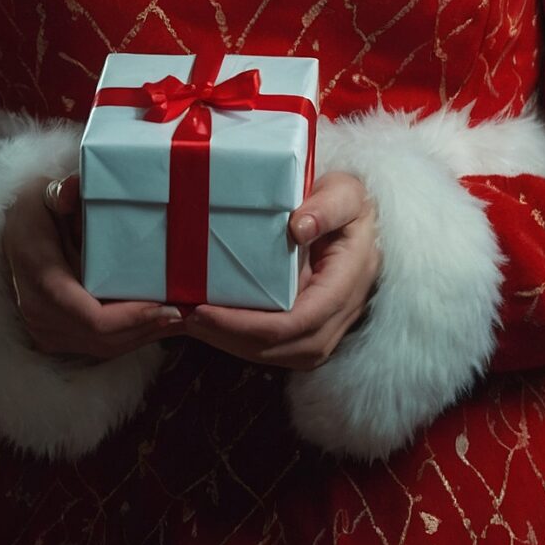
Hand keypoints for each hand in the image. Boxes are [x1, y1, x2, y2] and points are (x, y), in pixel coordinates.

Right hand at [1, 171, 187, 361]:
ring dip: (143, 337)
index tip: (168, 308)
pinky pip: (96, 345)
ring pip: (102, 348)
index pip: (91, 317)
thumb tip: (71, 189)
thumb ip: (61, 191)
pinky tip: (155, 323)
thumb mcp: (43, 194)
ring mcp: (44, 330)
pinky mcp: (54, 336)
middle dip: (147, 330)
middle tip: (187, 313)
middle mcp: (39, 313)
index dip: (133, 319)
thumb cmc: (34, 210)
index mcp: (41, 278)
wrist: (11, 234)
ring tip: (179, 319)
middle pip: (103, 339)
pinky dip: (128, 337)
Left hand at [181, 171, 380, 369]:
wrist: (355, 213)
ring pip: (284, 353)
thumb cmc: (346, 200)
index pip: (302, 321)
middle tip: (189, 319)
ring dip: (236, 344)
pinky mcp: (312, 323)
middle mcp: (342, 311)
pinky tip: (213, 324)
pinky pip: (280, 345)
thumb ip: (327, 206)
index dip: (253, 325)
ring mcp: (329, 322)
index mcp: (349, 280)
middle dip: (236, 340)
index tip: (207, 311)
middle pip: (290, 347)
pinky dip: (244, 339)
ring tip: (193, 323)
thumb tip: (299, 228)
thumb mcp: (345, 191)